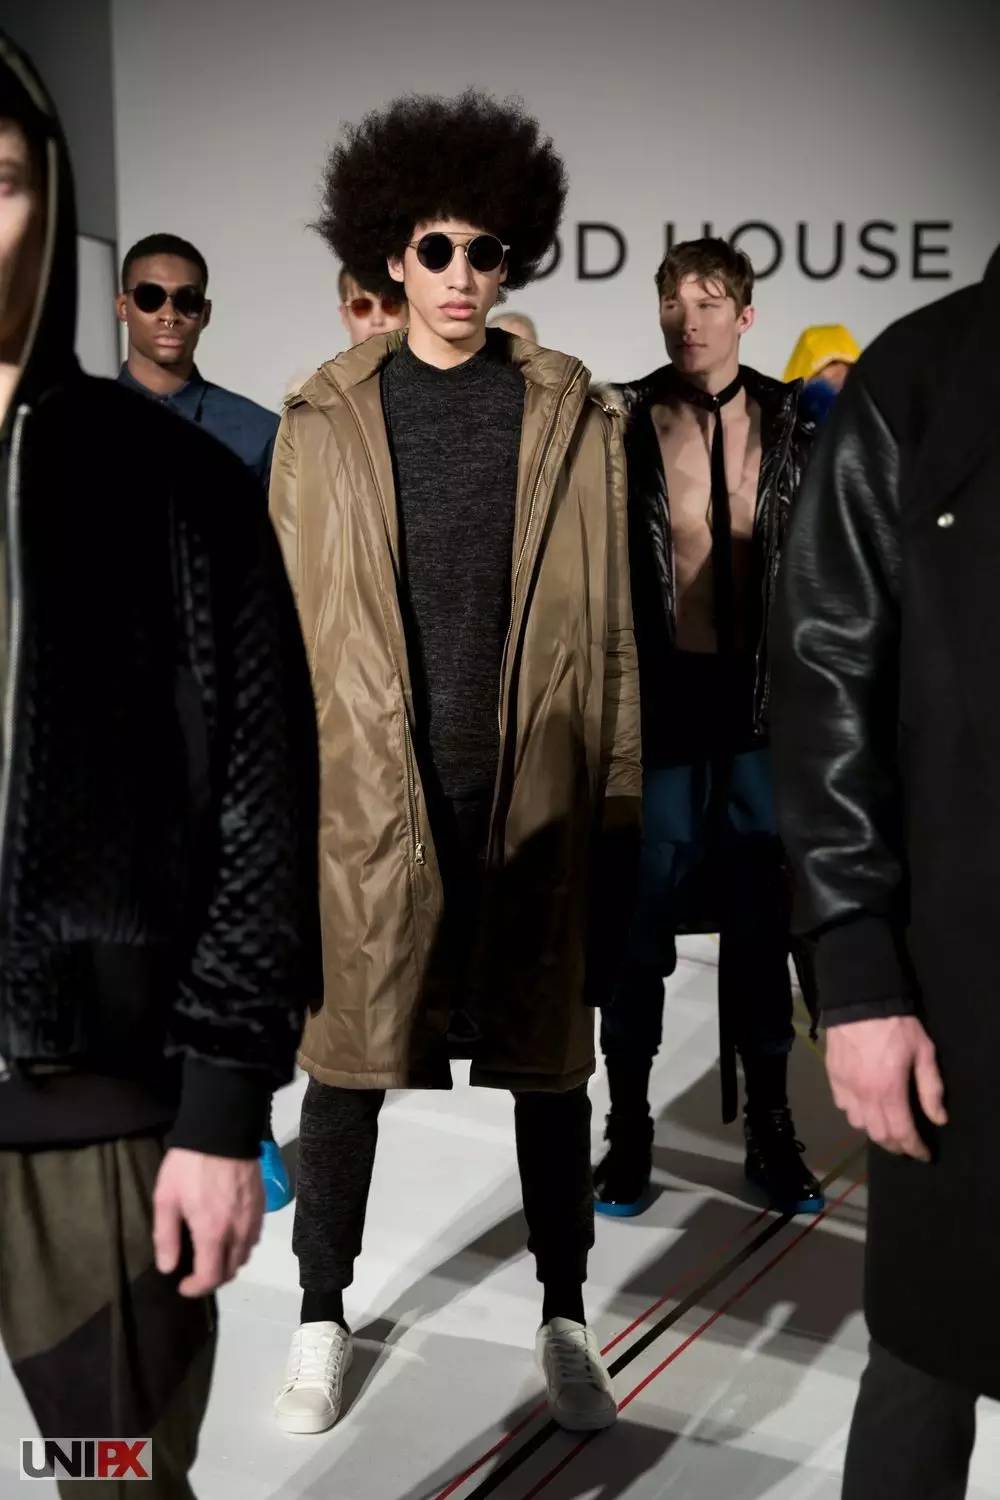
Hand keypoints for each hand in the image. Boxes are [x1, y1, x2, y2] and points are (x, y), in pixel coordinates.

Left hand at [153, 1148, 264, 1297]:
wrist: (222, 1131)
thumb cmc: (189, 1165)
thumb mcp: (166, 1199)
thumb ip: (166, 1237)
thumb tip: (168, 1268)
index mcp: (212, 1233)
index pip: (211, 1277)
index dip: (196, 1289)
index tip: (182, 1285)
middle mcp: (238, 1231)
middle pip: (231, 1270)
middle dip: (213, 1278)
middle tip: (196, 1272)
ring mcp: (253, 1218)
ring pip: (246, 1255)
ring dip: (229, 1263)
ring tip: (212, 1255)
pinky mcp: (261, 1205)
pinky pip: (254, 1237)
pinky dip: (242, 1245)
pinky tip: (229, 1234)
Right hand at [826, 1015, 947, 1161]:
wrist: (859, 1000)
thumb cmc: (896, 1026)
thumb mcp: (923, 1052)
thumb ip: (931, 1088)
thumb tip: (937, 1118)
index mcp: (888, 1091)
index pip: (901, 1133)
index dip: (914, 1148)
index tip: (923, 1154)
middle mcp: (864, 1095)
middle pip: (878, 1135)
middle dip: (895, 1145)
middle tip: (907, 1144)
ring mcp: (845, 1087)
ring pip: (858, 1124)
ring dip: (874, 1130)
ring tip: (886, 1125)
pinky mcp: (832, 1076)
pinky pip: (842, 1106)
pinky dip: (855, 1112)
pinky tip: (864, 1105)